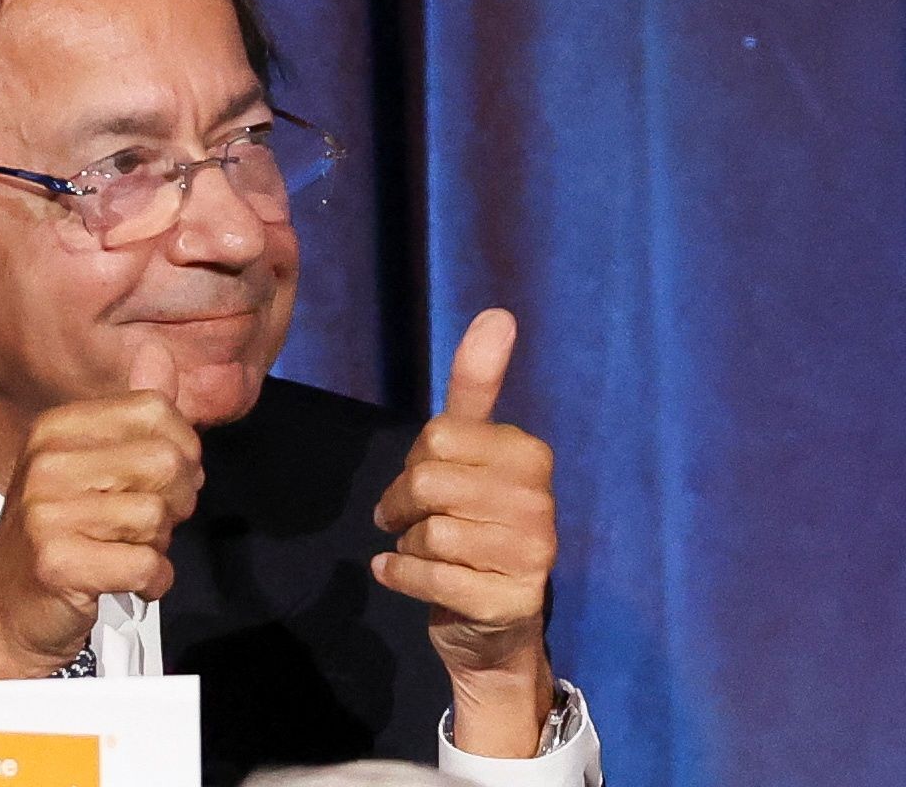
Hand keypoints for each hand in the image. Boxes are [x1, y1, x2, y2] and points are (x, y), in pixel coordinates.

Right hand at [0, 340, 201, 678]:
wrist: (4, 612)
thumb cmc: (60, 533)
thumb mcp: (88, 464)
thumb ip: (131, 414)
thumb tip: (159, 353)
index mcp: (56, 427)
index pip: (156, 410)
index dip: (182, 448)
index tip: (164, 482)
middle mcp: (46, 461)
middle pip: (166, 462)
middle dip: (176, 501)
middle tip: (150, 525)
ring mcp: (46, 512)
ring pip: (157, 517)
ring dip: (158, 545)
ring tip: (126, 552)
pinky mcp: (57, 563)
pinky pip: (147, 566)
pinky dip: (152, 582)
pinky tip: (126, 583)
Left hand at [371, 308, 556, 756]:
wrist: (490, 626)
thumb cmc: (473, 524)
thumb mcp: (470, 452)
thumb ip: (477, 385)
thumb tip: (498, 314)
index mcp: (531, 456)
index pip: (439, 437)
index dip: (415, 461)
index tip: (425, 480)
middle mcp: (541, 503)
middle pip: (429, 481)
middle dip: (402, 503)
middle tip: (407, 519)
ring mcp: (531, 557)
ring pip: (429, 531)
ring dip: (406, 543)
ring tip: (422, 550)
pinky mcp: (508, 603)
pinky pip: (429, 577)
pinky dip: (399, 575)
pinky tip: (398, 574)